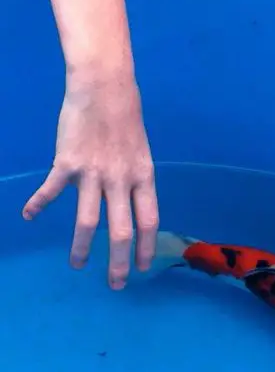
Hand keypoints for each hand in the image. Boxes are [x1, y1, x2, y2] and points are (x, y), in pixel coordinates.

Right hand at [22, 76, 158, 289]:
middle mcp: (121, 181)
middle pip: (121, 230)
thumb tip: (130, 205)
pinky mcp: (68, 163)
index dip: (146, 247)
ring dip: (82, 247)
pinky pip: (51, 190)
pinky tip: (28, 216)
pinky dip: (37, 204)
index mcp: (143, 178)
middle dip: (118, 261)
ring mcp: (93, 174)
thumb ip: (134, 181)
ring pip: (88, 221)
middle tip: (116, 282)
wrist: (105, 88)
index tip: (143, 267)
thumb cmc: (126, 119)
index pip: (149, 221)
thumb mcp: (141, 153)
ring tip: (78, 265)